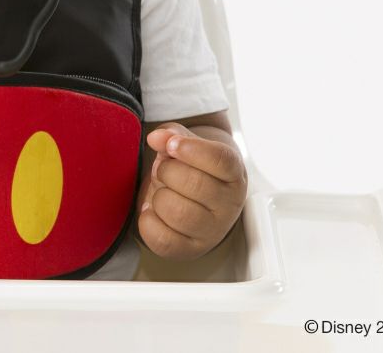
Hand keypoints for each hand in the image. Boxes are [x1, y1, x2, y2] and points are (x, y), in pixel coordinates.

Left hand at [136, 122, 246, 259]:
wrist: (192, 194)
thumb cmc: (189, 165)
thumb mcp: (184, 141)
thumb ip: (172, 134)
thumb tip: (157, 138)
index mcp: (233, 173)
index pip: (221, 161)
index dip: (192, 150)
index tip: (172, 145)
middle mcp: (229, 205)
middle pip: (195, 185)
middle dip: (168, 171)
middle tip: (164, 169)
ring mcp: (213, 231)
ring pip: (178, 212)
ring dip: (159, 196)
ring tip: (162, 190)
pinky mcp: (191, 249)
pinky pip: (163, 239)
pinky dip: (148, 221)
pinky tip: (152, 209)